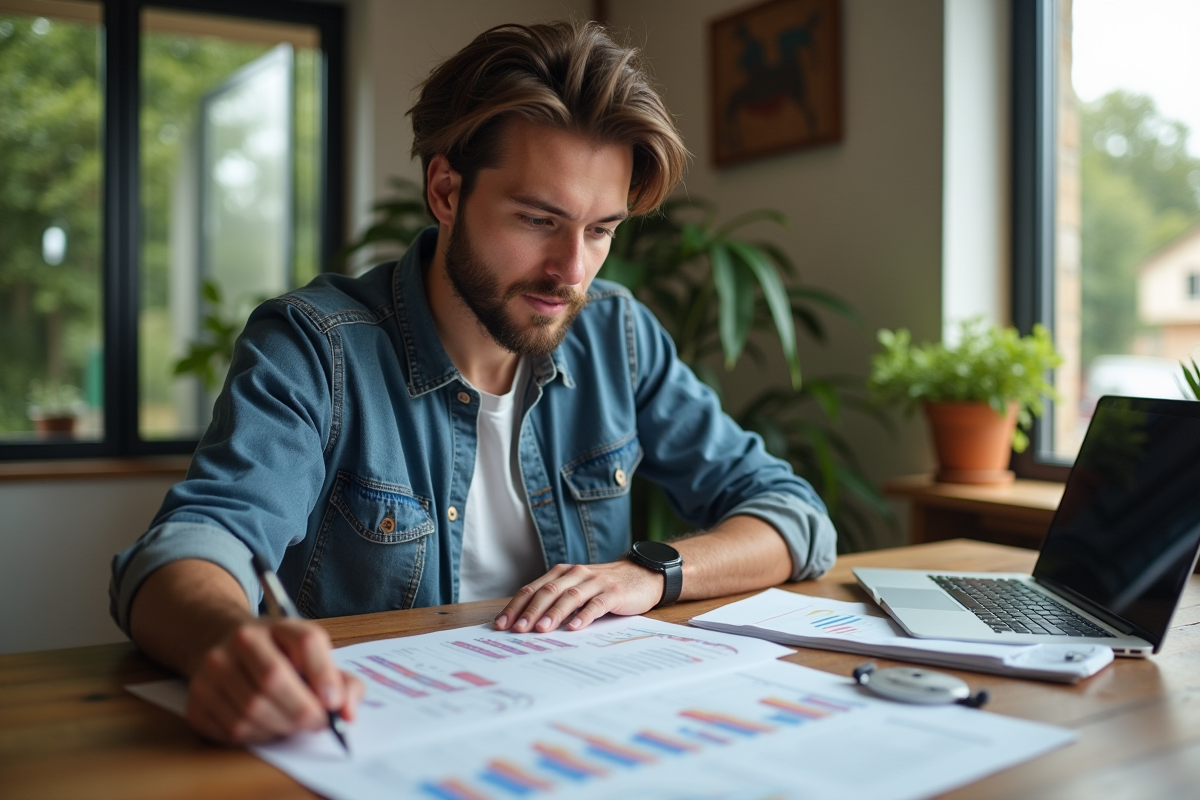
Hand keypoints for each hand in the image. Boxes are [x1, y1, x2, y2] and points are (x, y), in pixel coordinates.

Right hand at [184, 617, 363, 743]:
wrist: (224, 645)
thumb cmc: (278, 655)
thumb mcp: (311, 656)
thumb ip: (340, 681)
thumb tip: (348, 714)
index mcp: (278, 624)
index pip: (306, 641)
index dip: (323, 675)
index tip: (334, 703)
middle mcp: (241, 640)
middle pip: (273, 680)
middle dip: (301, 711)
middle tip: (317, 724)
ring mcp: (213, 668)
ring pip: (251, 710)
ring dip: (280, 728)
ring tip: (291, 725)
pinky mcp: (196, 698)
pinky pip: (231, 729)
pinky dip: (256, 737)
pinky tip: (265, 726)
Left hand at [494, 560, 663, 633]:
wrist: (642, 575)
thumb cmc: (604, 587)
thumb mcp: (577, 589)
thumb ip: (557, 601)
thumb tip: (527, 624)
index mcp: (562, 573)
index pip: (533, 589)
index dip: (516, 606)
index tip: (501, 624)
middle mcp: (576, 574)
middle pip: (548, 591)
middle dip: (530, 611)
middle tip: (517, 630)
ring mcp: (596, 582)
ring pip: (570, 596)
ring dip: (553, 613)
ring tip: (540, 629)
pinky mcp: (614, 592)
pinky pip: (596, 604)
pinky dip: (584, 615)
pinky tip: (575, 628)